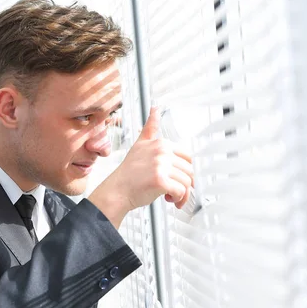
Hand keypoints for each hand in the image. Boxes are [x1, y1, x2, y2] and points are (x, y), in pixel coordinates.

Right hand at [89, 107, 193, 227]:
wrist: (117, 191)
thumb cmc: (129, 173)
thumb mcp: (140, 144)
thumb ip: (150, 127)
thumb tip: (156, 108)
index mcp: (161, 143)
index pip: (187, 157)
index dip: (185, 171)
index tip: (178, 178)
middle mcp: (162, 152)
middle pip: (189, 170)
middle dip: (185, 184)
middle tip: (174, 190)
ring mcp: (160, 165)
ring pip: (187, 182)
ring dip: (182, 194)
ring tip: (170, 196)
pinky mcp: (160, 181)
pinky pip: (181, 191)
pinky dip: (178, 199)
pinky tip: (168, 199)